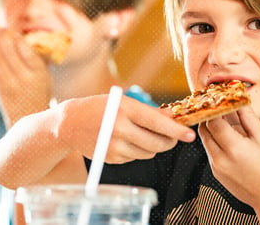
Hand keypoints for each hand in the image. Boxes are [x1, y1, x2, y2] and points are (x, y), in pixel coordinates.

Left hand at [0, 29, 52, 127]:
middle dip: (3, 38)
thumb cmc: (40, 92)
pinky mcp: (0, 88)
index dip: (17, 39)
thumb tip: (20, 38)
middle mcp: (24, 78)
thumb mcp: (45, 75)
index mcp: (40, 74)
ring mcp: (10, 84)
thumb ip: (36, 59)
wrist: (29, 117)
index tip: (12, 29)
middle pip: (10, 53)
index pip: (26, 51)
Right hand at [57, 95, 195, 163]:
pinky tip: (128, 141)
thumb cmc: (100, 108)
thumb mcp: (124, 102)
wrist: (70, 123)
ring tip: (145, 135)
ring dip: (154, 146)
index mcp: (125, 110)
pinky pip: (136, 158)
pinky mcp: (111, 158)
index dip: (176, 130)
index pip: (157, 123)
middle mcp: (119, 129)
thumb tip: (174, 118)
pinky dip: (138, 151)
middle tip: (173, 137)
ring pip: (149, 153)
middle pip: (157, 143)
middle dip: (169, 141)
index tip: (189, 135)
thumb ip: (149, 112)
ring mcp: (114, 146)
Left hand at [199, 107, 259, 222]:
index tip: (220, 100)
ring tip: (227, 123)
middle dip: (210, 117)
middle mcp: (220, 158)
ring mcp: (216, 167)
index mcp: (233, 148)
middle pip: (204, 129)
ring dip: (212, 129)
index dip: (215, 108)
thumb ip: (248, 118)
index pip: (213, 121)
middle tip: (220, 108)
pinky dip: (216, 142)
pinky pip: (210, 151)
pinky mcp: (216, 173)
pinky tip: (230, 140)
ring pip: (206, 140)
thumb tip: (239, 100)